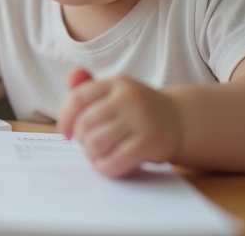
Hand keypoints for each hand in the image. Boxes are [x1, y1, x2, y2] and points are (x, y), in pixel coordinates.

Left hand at [57, 69, 181, 177]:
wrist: (178, 120)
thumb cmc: (136, 109)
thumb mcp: (116, 93)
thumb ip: (90, 89)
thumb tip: (72, 77)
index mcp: (116, 83)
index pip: (78, 98)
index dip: (65, 118)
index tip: (65, 134)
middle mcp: (129, 97)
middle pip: (85, 123)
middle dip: (81, 140)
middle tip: (89, 146)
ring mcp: (141, 119)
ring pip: (95, 143)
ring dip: (91, 154)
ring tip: (98, 155)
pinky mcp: (150, 142)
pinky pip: (114, 161)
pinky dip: (104, 167)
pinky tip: (107, 165)